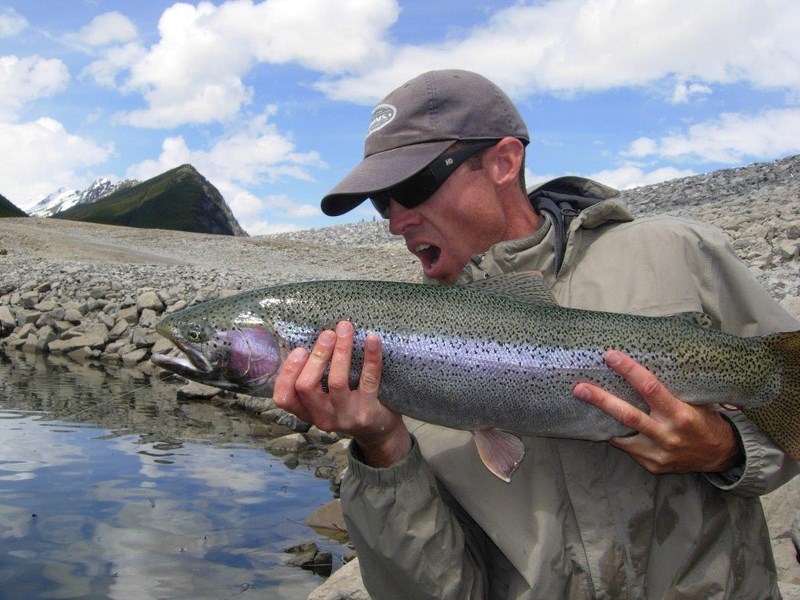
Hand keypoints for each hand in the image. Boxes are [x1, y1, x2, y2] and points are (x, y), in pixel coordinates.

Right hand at [272, 320, 411, 467]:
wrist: (380, 433)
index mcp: (307, 412)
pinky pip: (368, 381)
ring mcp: (345, 417)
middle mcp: (322, 418)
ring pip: (336, 381)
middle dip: (317, 355)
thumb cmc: (350, 406)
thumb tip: (314, 339)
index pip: (284, 398)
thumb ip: (316, 379)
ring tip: (345, 329)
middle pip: (306, 386)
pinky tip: (372, 339)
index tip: (300, 349)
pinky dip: (371, 357)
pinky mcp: (368, 412)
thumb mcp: (326, 400)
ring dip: (340, 351)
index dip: (287, 373)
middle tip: (328, 333)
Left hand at [573, 350, 742, 473]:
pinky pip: (626, 447)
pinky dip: (614, 435)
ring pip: (622, 434)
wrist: (721, 456)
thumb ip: (671, 391)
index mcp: (681, 415)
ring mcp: (658, 453)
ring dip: (601, 419)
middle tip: (579, 388)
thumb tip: (640, 368)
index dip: (629, 371)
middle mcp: (668, 435)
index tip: (611, 356)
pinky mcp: (651, 465)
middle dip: (601, 400)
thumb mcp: (695, 403)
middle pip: (628, 415)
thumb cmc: (706, 422)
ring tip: (582, 404)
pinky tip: (603, 424)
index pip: (651, 388)